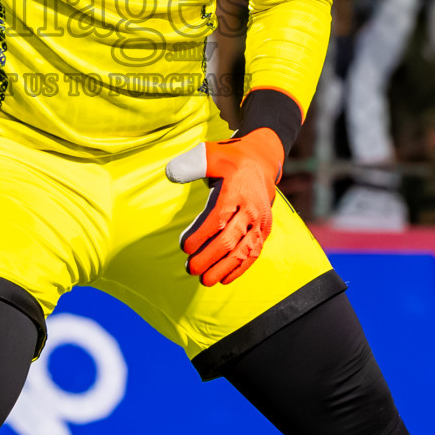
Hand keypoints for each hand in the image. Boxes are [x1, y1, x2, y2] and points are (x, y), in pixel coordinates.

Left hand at [165, 127, 282, 286]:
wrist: (262, 161)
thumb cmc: (230, 160)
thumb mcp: (211, 154)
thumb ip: (191, 163)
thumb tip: (170, 173)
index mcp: (237, 191)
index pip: (218, 218)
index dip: (201, 235)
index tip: (185, 247)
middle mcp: (251, 209)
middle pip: (229, 239)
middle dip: (209, 257)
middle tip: (190, 268)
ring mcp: (260, 222)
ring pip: (243, 251)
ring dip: (223, 268)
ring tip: (205, 280)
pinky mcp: (264, 230)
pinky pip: (254, 253)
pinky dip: (240, 269)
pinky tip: (224, 279)